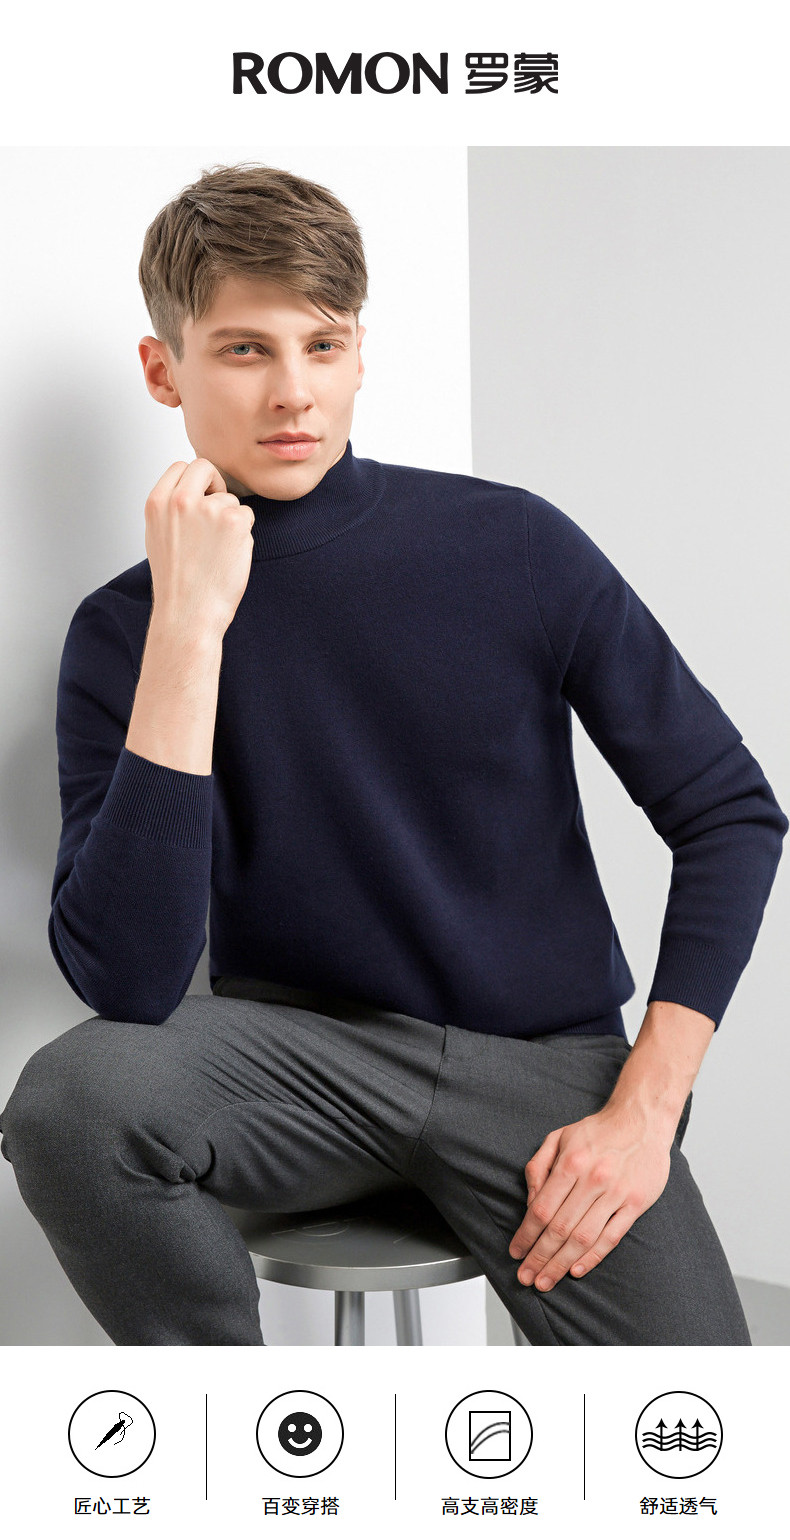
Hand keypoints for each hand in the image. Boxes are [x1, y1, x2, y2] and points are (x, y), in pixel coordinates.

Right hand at [144, 457, 254, 638]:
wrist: (189, 613)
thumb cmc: (175, 583)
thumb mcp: (157, 537)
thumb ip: (171, 509)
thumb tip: (192, 491)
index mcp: (157, 503)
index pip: (180, 467)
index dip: (194, 481)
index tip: (200, 496)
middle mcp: (181, 501)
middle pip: (205, 468)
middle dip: (215, 484)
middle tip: (218, 509)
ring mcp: (209, 509)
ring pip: (230, 499)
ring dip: (230, 519)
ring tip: (216, 551)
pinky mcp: (235, 521)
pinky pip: (247, 516)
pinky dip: (243, 534)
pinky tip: (229, 556)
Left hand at [508, 1104, 672, 1290]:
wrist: (642, 1119)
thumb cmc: (597, 1131)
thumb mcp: (558, 1137)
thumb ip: (538, 1167)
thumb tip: (529, 1203)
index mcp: (571, 1162)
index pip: (542, 1209)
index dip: (526, 1235)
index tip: (516, 1252)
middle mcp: (593, 1179)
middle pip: (560, 1229)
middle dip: (539, 1257)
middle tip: (526, 1277)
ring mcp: (616, 1193)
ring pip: (584, 1238)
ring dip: (561, 1264)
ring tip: (546, 1281)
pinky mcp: (636, 1203)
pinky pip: (612, 1237)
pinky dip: (593, 1257)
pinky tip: (577, 1270)